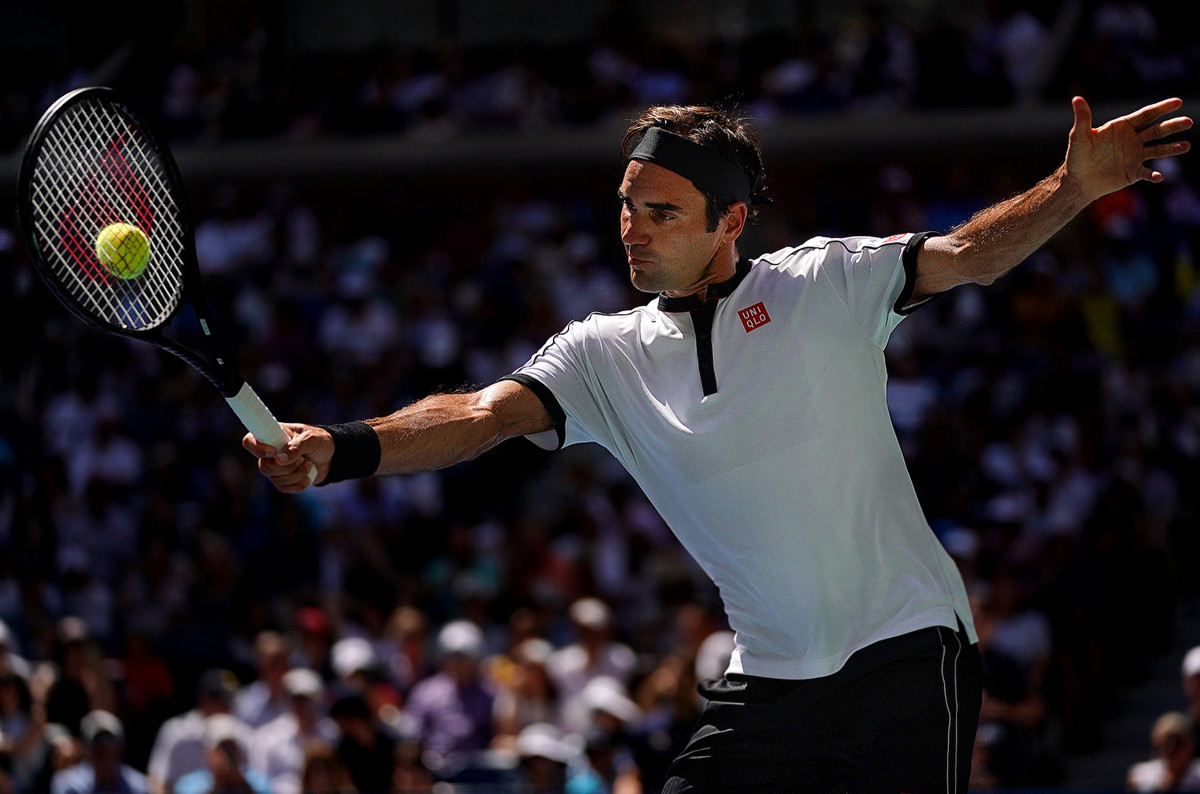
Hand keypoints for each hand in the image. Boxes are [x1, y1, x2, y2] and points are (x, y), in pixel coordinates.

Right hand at [242, 423, 331, 492]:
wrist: (333, 456)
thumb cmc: (320, 441)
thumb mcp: (311, 438)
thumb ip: (296, 446)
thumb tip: (279, 459)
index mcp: (272, 436)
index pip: (250, 441)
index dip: (256, 448)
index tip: (273, 452)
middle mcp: (270, 453)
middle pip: (263, 467)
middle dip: (286, 467)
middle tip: (302, 459)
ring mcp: (276, 468)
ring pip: (275, 479)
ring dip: (296, 474)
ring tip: (309, 464)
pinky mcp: (284, 481)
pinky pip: (285, 488)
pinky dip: (300, 484)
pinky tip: (309, 475)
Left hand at [1064, 96, 1190, 201]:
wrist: (1077, 181)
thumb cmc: (1077, 156)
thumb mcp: (1079, 136)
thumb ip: (1083, 118)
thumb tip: (1076, 98)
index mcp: (1123, 127)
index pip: (1146, 115)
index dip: (1162, 108)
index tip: (1178, 102)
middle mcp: (1133, 139)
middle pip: (1156, 130)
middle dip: (1172, 126)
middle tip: (1188, 122)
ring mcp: (1135, 156)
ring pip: (1158, 150)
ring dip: (1172, 148)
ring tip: (1186, 146)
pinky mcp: (1133, 172)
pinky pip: (1147, 173)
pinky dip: (1154, 175)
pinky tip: (1159, 177)